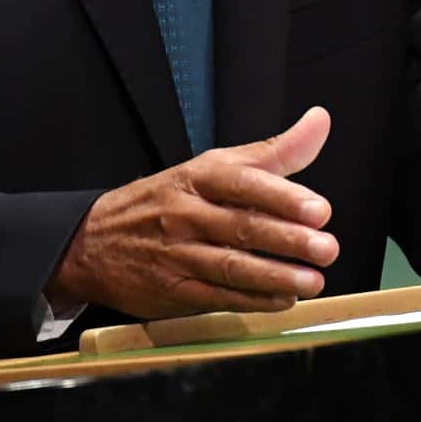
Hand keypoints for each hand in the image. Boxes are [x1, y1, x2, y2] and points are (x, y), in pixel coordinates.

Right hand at [47, 107, 340, 318]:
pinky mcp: (172, 290)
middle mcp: (186, 214)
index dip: (283, 197)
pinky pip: (217, 296)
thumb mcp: (214, 166)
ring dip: (276, 276)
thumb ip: (274, 151)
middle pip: (241, 226)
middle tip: (326, 248)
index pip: (243, 182)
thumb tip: (320, 121)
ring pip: (231, 266)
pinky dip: (253, 300)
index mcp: (199, 177)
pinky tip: (282, 300)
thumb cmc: (168, 200)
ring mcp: (177, 253)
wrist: (94, 240)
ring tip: (312, 280)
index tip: (319, 209)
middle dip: (288, 240)